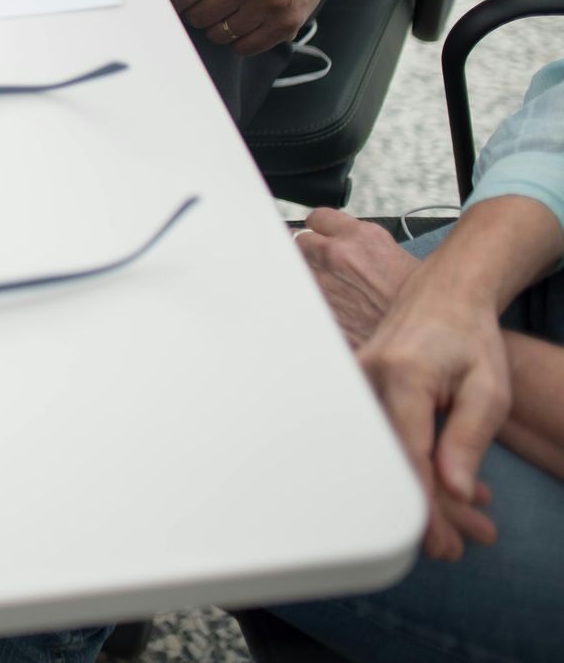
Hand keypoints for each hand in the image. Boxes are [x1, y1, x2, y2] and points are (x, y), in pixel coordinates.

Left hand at [156, 0, 371, 55]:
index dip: (167, 1)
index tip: (165, 3)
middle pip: (195, 16)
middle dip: (196, 8)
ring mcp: (271, 3)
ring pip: (217, 35)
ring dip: (217, 23)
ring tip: (231, 1)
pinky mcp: (288, 21)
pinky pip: (244, 47)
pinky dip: (238, 37)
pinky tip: (246, 16)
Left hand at [296, 209, 419, 346]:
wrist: (418, 342)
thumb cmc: (415, 304)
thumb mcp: (396, 258)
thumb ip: (363, 245)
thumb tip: (346, 245)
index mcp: (360, 237)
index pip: (319, 217)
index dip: (321, 229)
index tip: (322, 236)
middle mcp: (335, 255)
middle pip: (300, 240)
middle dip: (309, 251)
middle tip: (322, 264)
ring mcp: (320, 282)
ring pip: (294, 268)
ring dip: (305, 274)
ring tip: (324, 287)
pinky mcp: (314, 308)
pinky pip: (298, 297)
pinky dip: (307, 300)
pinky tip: (323, 306)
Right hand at [359, 254, 511, 561]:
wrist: (443, 297)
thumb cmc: (468, 338)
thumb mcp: (488, 389)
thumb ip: (470, 438)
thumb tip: (454, 488)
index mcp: (402, 375)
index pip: (407, 453)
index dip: (423, 502)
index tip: (438, 538)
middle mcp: (368, 380)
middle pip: (387, 460)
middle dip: (421, 509)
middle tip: (450, 546)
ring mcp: (355, 384)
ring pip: (381, 453)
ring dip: (419, 492)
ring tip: (457, 526)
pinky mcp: (356, 391)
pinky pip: (379, 438)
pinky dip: (409, 467)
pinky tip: (443, 491)